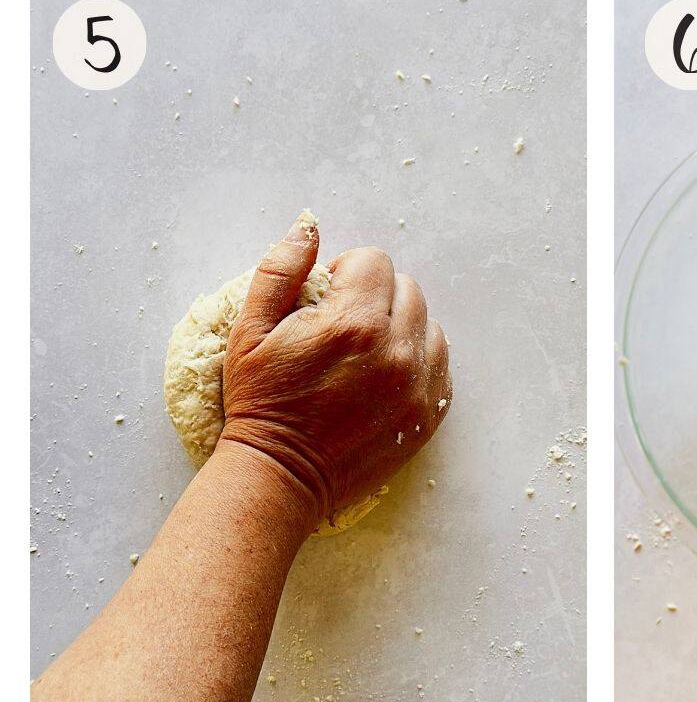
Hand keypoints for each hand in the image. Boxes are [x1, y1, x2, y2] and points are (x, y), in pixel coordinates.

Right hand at [221, 213, 450, 529]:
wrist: (281, 476)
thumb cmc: (261, 401)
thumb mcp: (250, 329)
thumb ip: (280, 269)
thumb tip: (308, 225)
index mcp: (353, 324)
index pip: (374, 262)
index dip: (347, 273)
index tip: (327, 299)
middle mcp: (395, 353)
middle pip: (407, 289)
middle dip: (377, 296)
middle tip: (345, 326)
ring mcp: (416, 389)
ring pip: (430, 327)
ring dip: (403, 328)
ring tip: (368, 350)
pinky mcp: (426, 418)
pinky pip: (441, 369)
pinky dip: (419, 363)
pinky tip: (386, 375)